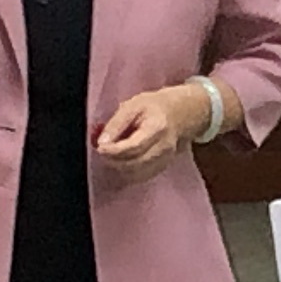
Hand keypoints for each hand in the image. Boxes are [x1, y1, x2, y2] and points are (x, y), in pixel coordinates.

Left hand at [95, 81, 217, 169]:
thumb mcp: (133, 105)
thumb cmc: (154, 107)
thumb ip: (116, 123)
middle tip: (102, 151)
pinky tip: (122, 160)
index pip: (134, 147)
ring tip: (111, 155)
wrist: (180, 113)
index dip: (114, 151)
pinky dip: (127, 171)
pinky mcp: (163, 167)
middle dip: (114, 160)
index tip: (100, 147)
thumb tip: (101, 142)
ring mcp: (165, 159)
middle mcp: (164, 147)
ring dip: (119, 167)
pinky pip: (141, 176)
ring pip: (137, 173)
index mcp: (157, 128)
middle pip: (135, 163)